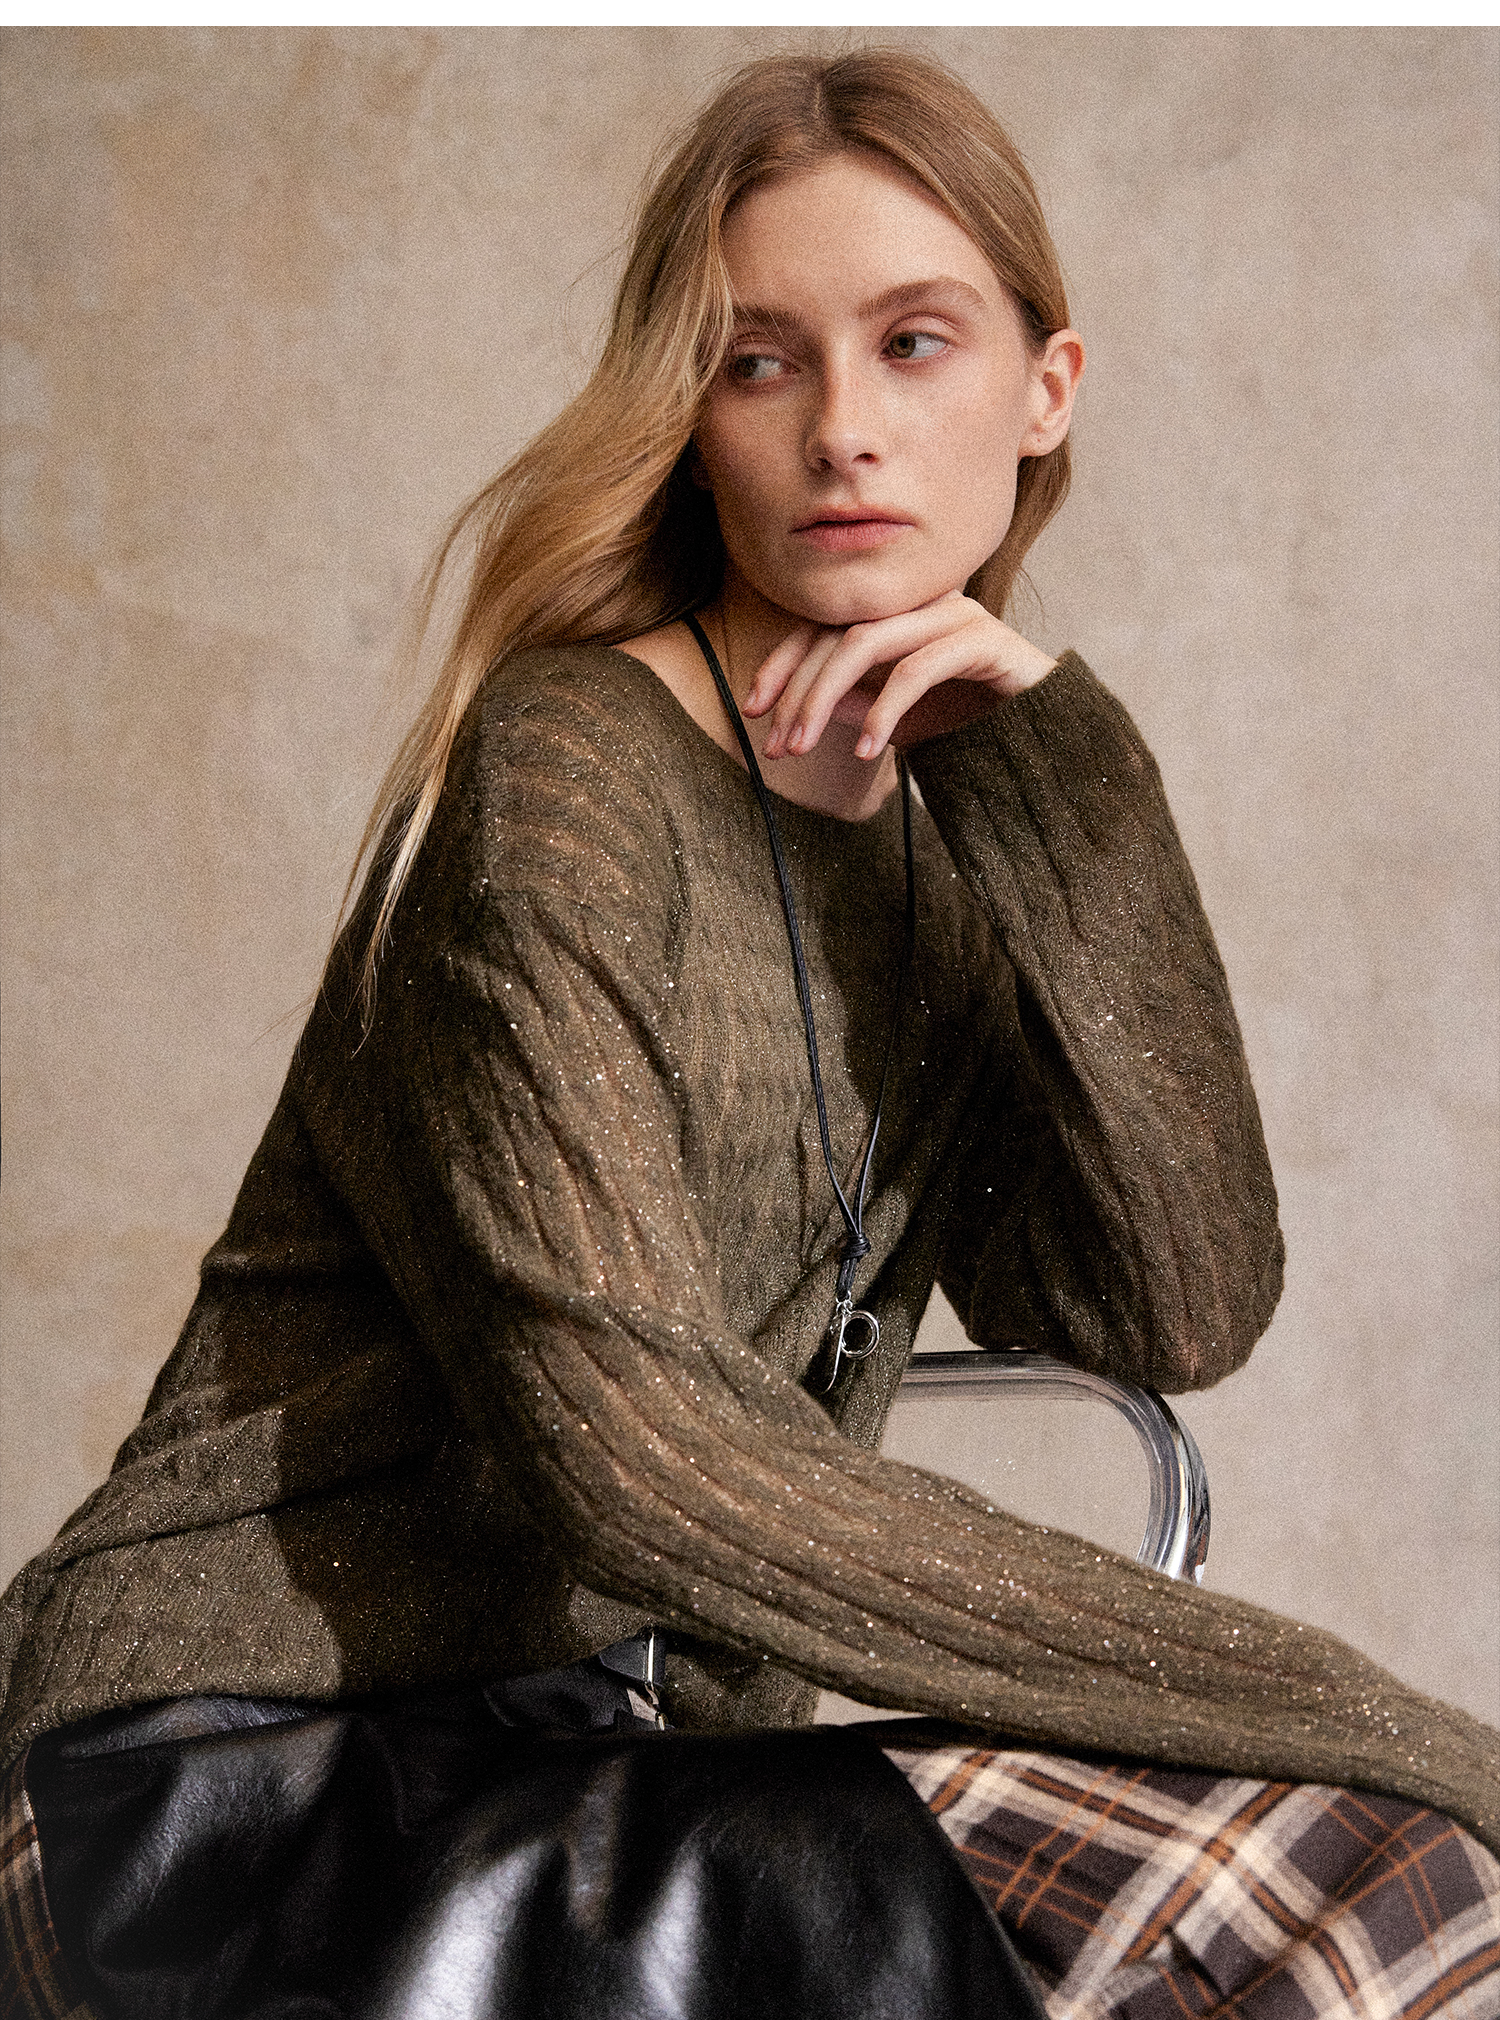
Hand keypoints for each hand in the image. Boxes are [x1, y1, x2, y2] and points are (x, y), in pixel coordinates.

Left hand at [742, 593, 1056, 760]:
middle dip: (797, 690)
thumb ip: (847, 704)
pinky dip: (883, 710)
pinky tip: (866, 748)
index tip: (752, 709)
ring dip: (824, 699)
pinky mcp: (982, 639)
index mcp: (897, 612)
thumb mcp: (892, 720)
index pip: (822, 625)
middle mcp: (921, 601)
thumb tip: (795, 708)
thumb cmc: (968, 722)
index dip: (781, 663)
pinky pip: (916, 669)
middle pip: (834, 632)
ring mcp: (953, 613)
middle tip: (777, 744)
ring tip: (804, 747)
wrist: (1042, 736)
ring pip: (865, 642)